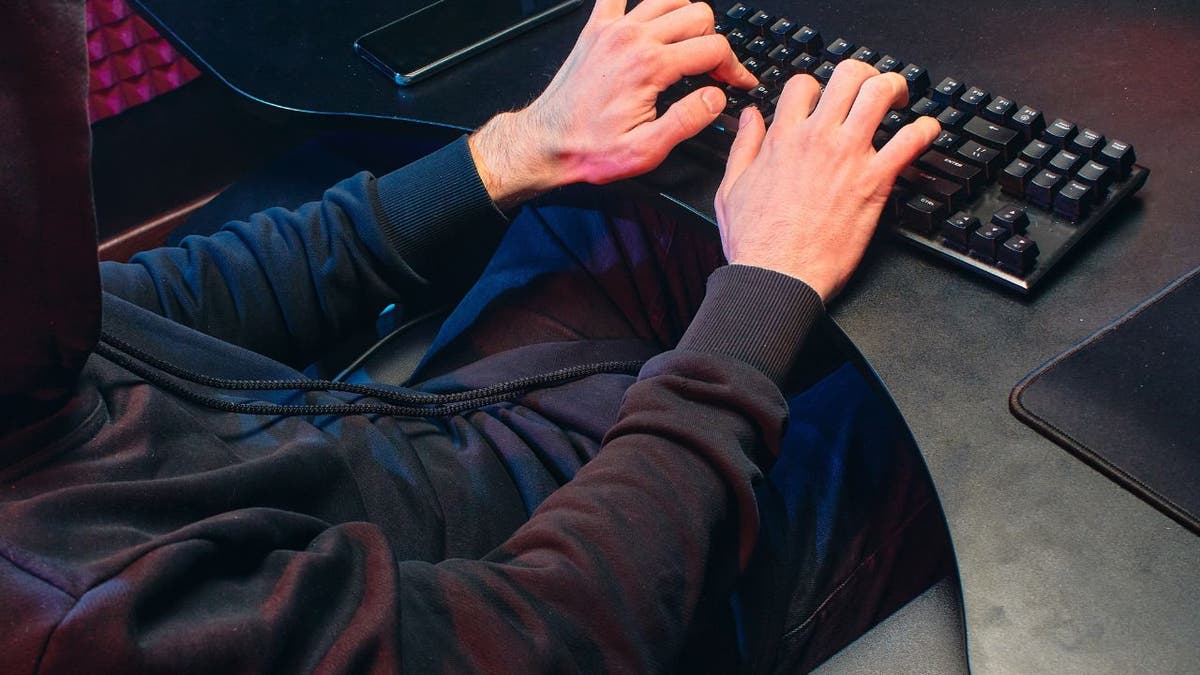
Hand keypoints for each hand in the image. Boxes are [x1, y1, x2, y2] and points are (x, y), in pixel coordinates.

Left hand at [469, 0, 756, 208]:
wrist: (546, 143)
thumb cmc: (589, 148)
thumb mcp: (647, 150)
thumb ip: (688, 120)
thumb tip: (717, 97)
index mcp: (650, 67)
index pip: (714, 49)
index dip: (735, 68)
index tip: (739, 83)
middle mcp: (633, 39)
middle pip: (698, 15)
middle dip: (714, 41)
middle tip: (712, 70)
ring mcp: (614, 29)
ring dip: (687, 18)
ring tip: (690, 46)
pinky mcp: (597, 29)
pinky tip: (648, 14)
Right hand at [715, 60, 940, 301]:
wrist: (777, 278)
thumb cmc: (755, 243)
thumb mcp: (731, 188)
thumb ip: (743, 146)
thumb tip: (750, 117)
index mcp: (782, 139)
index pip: (803, 84)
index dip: (815, 87)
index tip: (823, 100)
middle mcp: (817, 139)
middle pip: (847, 75)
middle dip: (864, 75)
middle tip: (871, 89)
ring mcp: (848, 157)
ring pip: (880, 94)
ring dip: (895, 90)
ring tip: (899, 100)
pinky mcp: (874, 182)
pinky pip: (910, 141)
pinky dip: (925, 131)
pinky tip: (928, 132)